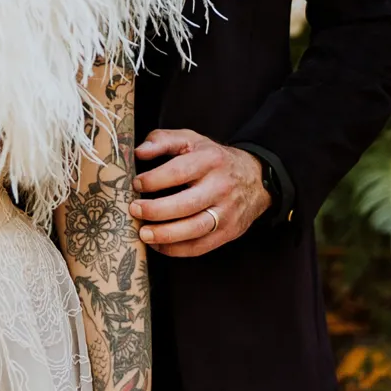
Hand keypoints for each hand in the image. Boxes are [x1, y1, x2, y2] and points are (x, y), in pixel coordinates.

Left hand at [130, 131, 269, 259]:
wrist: (255, 178)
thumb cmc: (213, 159)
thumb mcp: (191, 140)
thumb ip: (163, 140)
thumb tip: (139, 152)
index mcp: (210, 161)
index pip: (179, 172)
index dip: (154, 180)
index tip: (136, 184)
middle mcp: (221, 187)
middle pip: (186, 204)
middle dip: (156, 210)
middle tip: (134, 210)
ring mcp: (227, 212)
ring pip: (194, 229)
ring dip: (165, 235)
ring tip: (143, 234)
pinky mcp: (229, 232)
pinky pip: (201, 246)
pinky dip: (177, 249)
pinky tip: (158, 245)